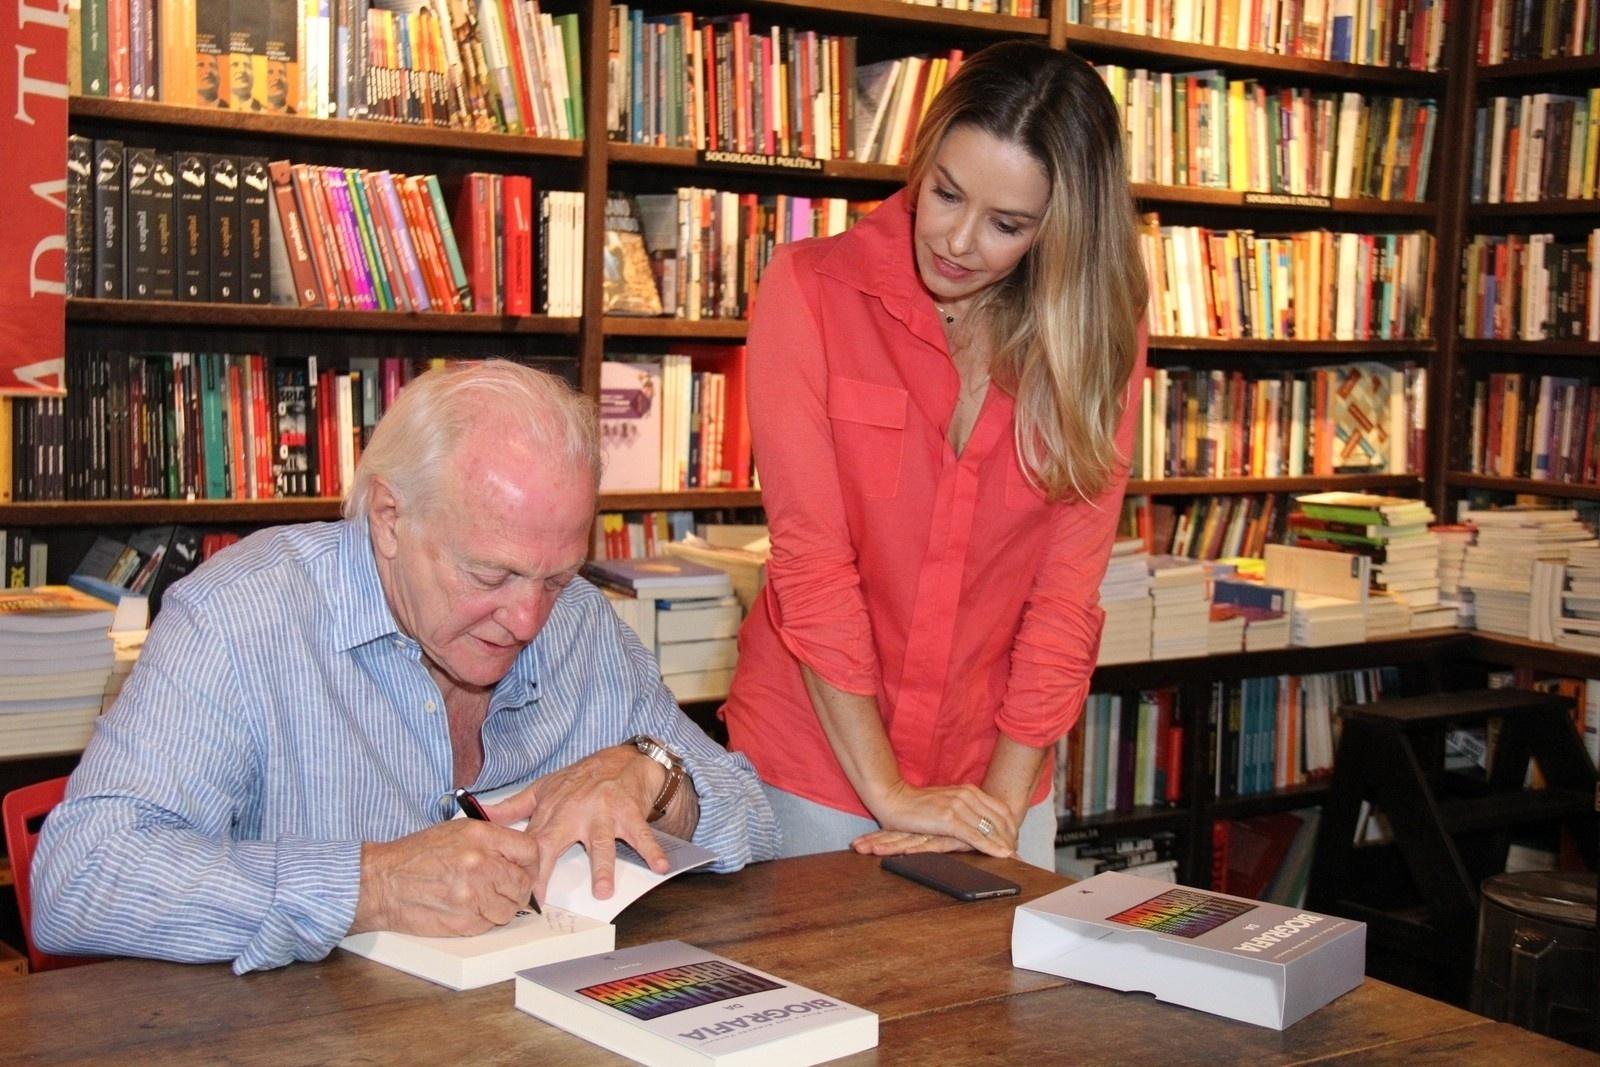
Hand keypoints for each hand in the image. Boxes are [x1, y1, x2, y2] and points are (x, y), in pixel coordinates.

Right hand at [349, 818, 541, 936]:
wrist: (382, 883)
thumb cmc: (414, 857)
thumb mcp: (456, 831)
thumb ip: (491, 839)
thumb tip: (518, 853)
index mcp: (481, 836)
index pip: (529, 850)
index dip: (531, 862)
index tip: (526, 868)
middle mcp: (481, 863)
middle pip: (524, 882)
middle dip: (519, 888)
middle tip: (506, 888)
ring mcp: (474, 894)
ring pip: (511, 908)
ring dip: (502, 907)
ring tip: (484, 899)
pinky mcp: (465, 920)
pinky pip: (491, 924)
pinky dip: (485, 920)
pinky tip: (469, 909)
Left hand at [482, 746, 668, 904]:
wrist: (622, 758)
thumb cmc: (581, 779)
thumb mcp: (544, 789)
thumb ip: (512, 807)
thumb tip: (477, 814)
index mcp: (552, 810)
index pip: (531, 843)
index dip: (520, 868)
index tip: (512, 893)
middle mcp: (575, 811)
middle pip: (556, 842)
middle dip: (546, 869)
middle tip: (539, 896)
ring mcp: (604, 811)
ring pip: (601, 841)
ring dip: (602, 866)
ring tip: (602, 891)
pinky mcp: (630, 811)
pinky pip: (642, 834)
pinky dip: (652, 850)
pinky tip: (659, 867)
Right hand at [868, 780, 1017, 856]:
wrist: (893, 799)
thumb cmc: (916, 804)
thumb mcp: (946, 802)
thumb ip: (964, 809)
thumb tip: (979, 824)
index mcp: (968, 790)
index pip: (1001, 809)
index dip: (1012, 827)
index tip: (1015, 840)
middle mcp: (966, 795)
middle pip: (1001, 819)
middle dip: (1011, 838)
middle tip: (1017, 853)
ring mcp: (958, 806)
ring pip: (991, 828)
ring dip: (1004, 844)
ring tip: (1013, 857)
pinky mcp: (949, 819)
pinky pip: (976, 836)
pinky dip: (991, 847)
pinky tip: (1000, 855)